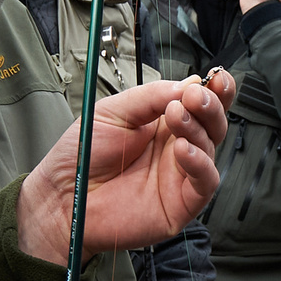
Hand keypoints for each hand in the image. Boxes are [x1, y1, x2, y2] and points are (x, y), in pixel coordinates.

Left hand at [18, 70, 234, 262]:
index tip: (216, 76)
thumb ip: (149, 97)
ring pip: (210, 148)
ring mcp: (180, 176)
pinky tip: (182, 149)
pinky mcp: (181, 204)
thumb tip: (187, 84)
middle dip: (211, 105)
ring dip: (198, 128)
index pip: (200, 104)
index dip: (215, 90)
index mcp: (164, 124)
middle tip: (195, 96)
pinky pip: (205, 182)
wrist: (64, 197)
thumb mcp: (113, 112)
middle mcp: (177, 148)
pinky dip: (199, 163)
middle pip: (213, 124)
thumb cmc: (83, 157)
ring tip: (176, 116)